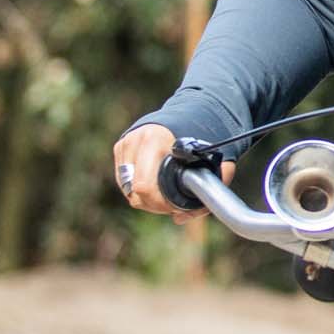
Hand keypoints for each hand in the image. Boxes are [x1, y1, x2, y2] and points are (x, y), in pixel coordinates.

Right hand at [111, 123, 233, 219]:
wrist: (184, 116)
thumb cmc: (199, 139)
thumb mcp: (213, 160)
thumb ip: (209, 186)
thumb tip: (180, 218)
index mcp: (154, 139)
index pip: (144, 186)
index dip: (159, 204)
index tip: (174, 207)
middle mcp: (135, 140)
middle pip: (135, 192)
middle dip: (154, 204)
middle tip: (171, 206)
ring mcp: (125, 144)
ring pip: (128, 189)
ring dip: (145, 198)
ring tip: (164, 196)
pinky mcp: (120, 147)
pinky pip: (124, 181)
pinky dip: (137, 188)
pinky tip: (154, 186)